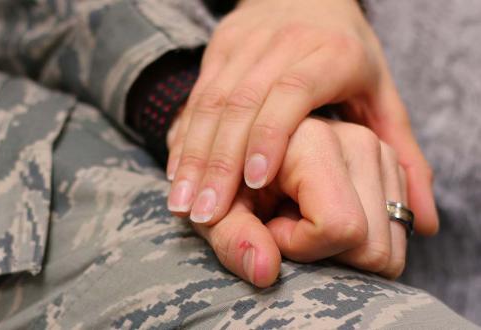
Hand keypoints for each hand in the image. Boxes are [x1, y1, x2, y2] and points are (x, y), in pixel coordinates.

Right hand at [166, 0, 436, 235]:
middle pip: (241, 102)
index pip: (290, 91)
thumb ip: (400, 154)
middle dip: (219, 162)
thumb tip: (424, 220)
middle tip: (205, 215)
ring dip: (193, 156)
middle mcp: (282, 43)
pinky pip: (196, 96)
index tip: (254, 184)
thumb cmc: (347, 54)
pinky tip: (177, 174)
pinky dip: (184, 138)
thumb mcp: (382, 96)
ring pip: (210, 101)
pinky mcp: (219, 48)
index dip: (270, 136)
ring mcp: (244, 43)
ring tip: (183, 205)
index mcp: (330, 52)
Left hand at [191, 117, 409, 286]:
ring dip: (344, 248)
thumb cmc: (231, 189)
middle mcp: (358, 139)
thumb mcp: (219, 214)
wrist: (250, 163)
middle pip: (371, 244)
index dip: (299, 245)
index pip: (339, 226)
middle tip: (287, 225)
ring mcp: (381, 154)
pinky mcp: (390, 170)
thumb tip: (265, 270)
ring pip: (389, 246)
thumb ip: (234, 239)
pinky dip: (361, 239)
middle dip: (326, 253)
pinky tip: (325, 215)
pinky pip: (396, 235)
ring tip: (304, 218)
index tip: (269, 225)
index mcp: (314, 138)